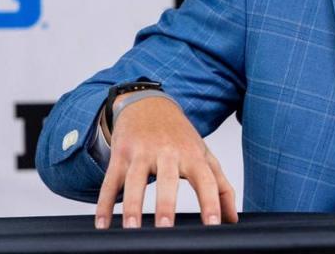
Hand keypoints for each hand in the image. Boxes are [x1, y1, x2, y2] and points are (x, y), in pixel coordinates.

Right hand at [94, 96, 237, 228]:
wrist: (149, 105)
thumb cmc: (179, 136)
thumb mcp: (203, 155)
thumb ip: (220, 186)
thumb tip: (232, 219)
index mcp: (192, 155)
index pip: (206, 180)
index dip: (212, 202)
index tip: (214, 224)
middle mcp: (167, 153)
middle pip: (167, 179)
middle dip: (166, 204)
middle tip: (165, 228)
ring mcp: (141, 153)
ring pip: (134, 180)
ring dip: (132, 205)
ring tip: (131, 229)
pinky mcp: (120, 155)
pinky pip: (110, 182)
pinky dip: (104, 203)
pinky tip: (103, 224)